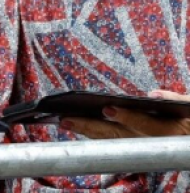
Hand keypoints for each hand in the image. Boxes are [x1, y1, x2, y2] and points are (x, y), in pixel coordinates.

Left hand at [63, 91, 189, 138]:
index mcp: (171, 130)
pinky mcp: (137, 147)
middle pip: (120, 136)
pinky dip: (95, 134)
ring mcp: (145, 146)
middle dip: (92, 128)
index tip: (108, 108)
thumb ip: (177, 99)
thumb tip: (154, 94)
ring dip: (88, 132)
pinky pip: (113, 142)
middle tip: (66, 119)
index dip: (128, 118)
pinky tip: (78, 126)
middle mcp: (154, 142)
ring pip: (112, 140)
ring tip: (65, 122)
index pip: (147, 125)